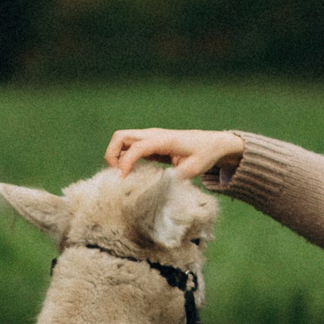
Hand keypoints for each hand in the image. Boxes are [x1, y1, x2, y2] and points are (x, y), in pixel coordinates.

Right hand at [106, 128, 245, 181]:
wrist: (211, 143)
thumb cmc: (204, 154)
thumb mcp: (195, 168)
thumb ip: (177, 177)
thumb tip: (159, 188)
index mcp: (164, 140)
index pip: (136, 147)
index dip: (125, 163)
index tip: (122, 180)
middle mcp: (153, 135)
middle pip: (120, 137)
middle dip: (112, 155)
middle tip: (118, 176)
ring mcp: (149, 138)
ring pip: (121, 140)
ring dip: (116, 156)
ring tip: (123, 176)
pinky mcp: (149, 144)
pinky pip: (128, 147)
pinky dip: (123, 158)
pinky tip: (131, 174)